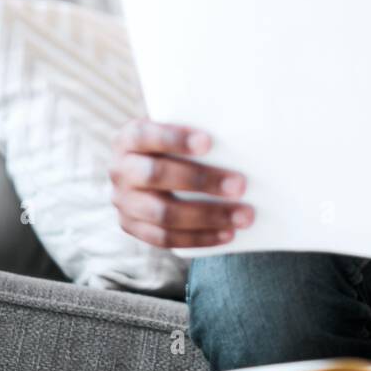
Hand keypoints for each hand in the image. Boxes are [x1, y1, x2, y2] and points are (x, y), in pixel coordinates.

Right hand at [110, 119, 253, 248]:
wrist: (149, 171)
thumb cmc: (175, 146)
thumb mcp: (177, 131)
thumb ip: (198, 133)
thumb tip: (249, 136)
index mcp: (128, 138)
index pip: (145, 135)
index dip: (174, 139)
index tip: (208, 142)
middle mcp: (120, 169)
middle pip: (156, 175)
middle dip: (201, 180)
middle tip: (240, 185)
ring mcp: (123, 202)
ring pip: (163, 213)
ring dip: (207, 216)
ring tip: (243, 216)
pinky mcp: (133, 227)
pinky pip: (165, 239)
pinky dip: (199, 238)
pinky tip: (227, 234)